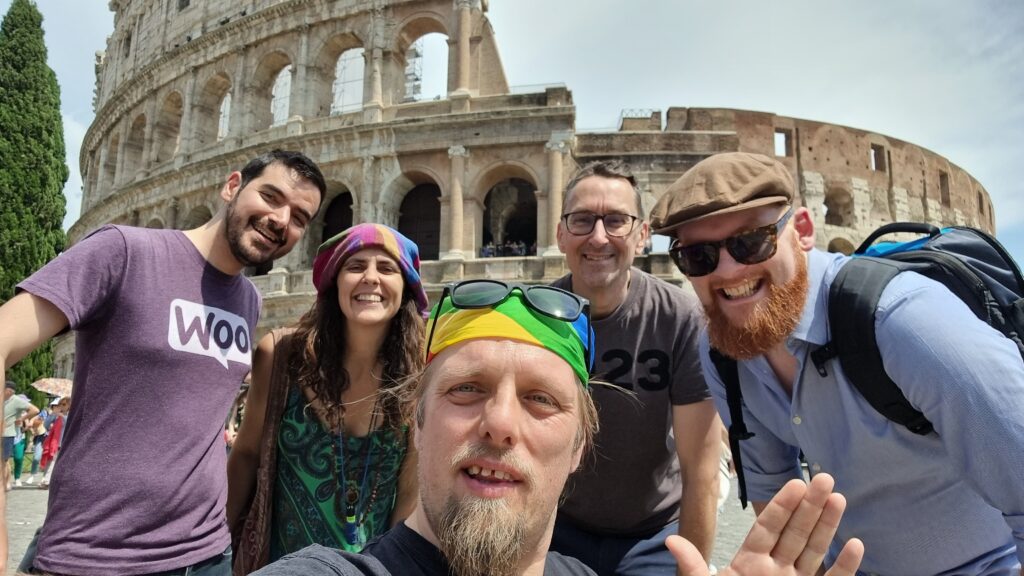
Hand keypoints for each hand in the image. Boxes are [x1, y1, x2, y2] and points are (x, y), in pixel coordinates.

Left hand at [669, 473, 863, 575]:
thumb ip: (694, 567)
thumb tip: (671, 541)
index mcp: (749, 563)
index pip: (768, 528)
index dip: (781, 506)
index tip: (796, 483)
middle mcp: (776, 570)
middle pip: (795, 532)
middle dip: (810, 506)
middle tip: (825, 478)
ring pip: (814, 551)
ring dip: (827, 526)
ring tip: (839, 498)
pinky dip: (845, 566)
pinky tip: (856, 544)